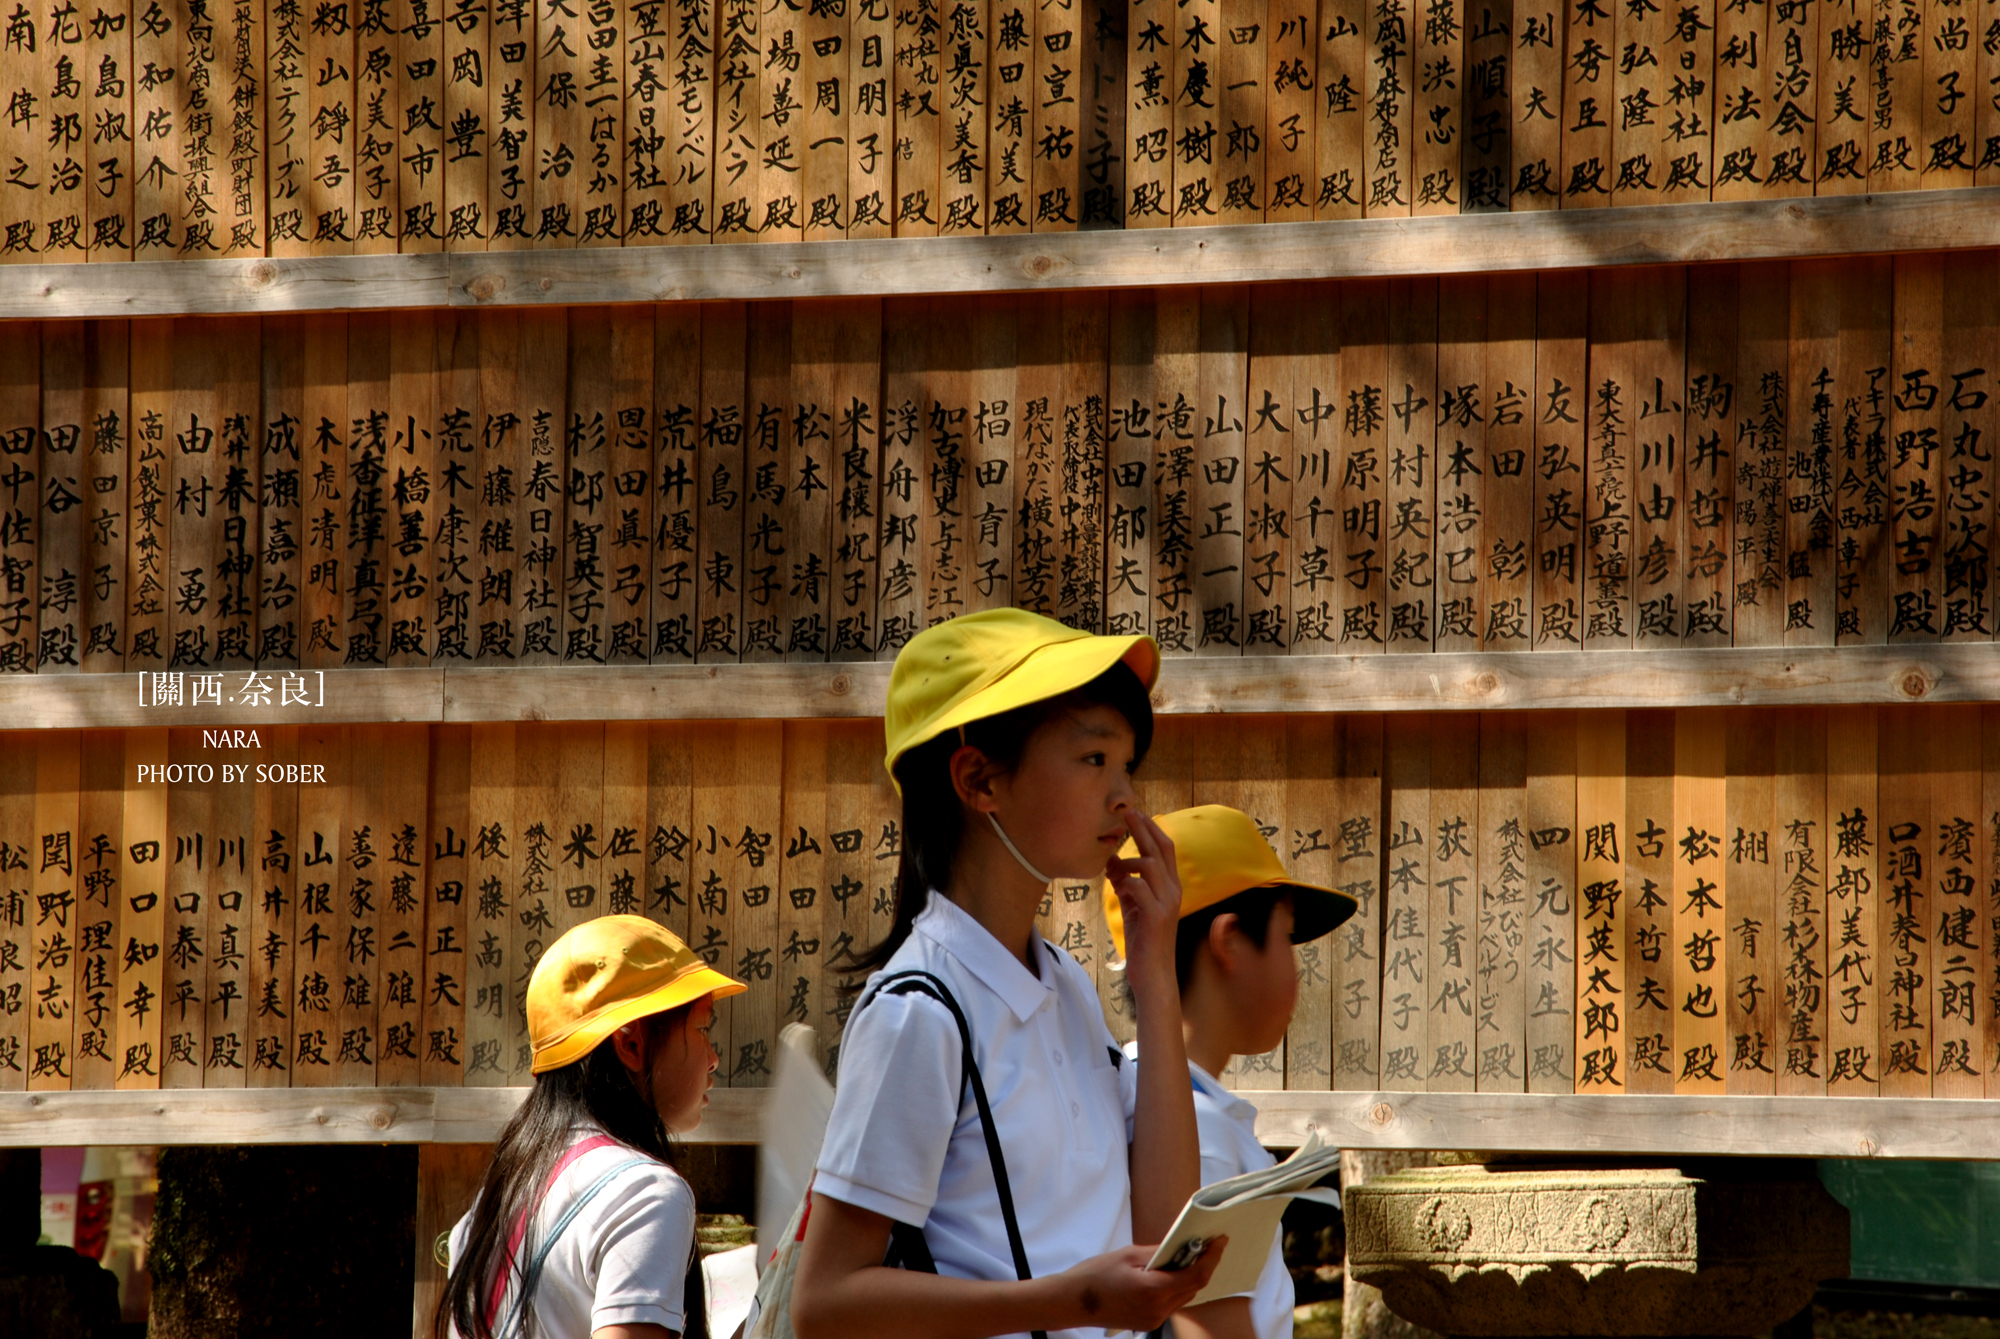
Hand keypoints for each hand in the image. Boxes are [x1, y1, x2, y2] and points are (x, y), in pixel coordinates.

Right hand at [1047, 1239, 1226, 1333]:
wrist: (1073, 1301)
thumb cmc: (1095, 1275)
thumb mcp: (1128, 1255)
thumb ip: (1159, 1252)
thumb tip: (1181, 1246)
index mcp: (1153, 1290)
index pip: (1195, 1276)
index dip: (1211, 1257)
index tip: (1219, 1241)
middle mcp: (1157, 1310)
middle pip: (1194, 1287)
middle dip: (1202, 1264)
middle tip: (1205, 1243)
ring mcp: (1154, 1319)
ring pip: (1185, 1296)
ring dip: (1190, 1276)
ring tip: (1187, 1255)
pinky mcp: (1149, 1322)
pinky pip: (1172, 1303)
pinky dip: (1176, 1287)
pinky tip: (1170, 1272)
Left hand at [1104, 808, 1182, 986]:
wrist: (1154, 976)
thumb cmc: (1144, 942)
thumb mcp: (1133, 907)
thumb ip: (1125, 884)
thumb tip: (1111, 861)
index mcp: (1170, 887)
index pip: (1165, 848)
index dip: (1151, 828)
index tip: (1135, 813)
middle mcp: (1173, 891)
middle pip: (1161, 849)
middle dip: (1143, 828)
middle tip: (1127, 811)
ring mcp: (1167, 904)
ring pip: (1150, 865)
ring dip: (1129, 860)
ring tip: (1115, 864)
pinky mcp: (1156, 917)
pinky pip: (1139, 888)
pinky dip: (1124, 882)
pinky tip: (1117, 886)